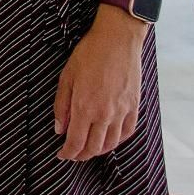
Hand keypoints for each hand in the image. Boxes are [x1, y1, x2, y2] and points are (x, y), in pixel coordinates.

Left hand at [53, 7, 144, 159]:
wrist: (117, 39)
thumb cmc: (89, 54)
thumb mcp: (66, 77)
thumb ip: (61, 106)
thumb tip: (59, 129)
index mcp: (84, 107)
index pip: (75, 142)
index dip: (67, 153)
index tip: (61, 155)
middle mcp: (104, 114)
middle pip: (93, 147)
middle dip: (81, 155)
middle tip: (73, 155)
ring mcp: (122, 111)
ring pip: (111, 143)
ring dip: (98, 151)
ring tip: (89, 150)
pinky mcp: (134, 106)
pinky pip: (127, 132)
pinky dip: (117, 141)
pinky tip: (110, 140)